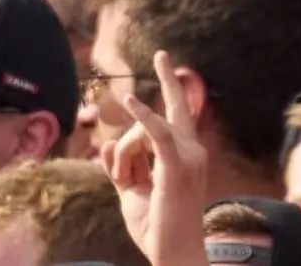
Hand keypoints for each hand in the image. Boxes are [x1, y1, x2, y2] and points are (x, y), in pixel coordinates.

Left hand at [101, 50, 208, 265]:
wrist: (173, 254)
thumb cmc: (156, 228)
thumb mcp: (132, 192)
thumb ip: (120, 165)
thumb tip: (108, 142)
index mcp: (185, 156)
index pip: (170, 120)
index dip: (169, 91)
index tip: (165, 63)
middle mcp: (193, 152)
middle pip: (170, 111)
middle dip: (168, 78)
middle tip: (161, 54)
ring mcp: (189, 158)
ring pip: (143, 132)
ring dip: (125, 154)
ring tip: (127, 179)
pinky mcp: (177, 167)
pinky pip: (157, 133)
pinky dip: (143, 116)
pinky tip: (129, 102)